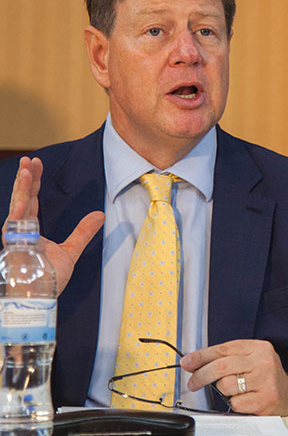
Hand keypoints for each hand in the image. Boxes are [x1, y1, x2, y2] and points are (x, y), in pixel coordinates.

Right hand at [5, 157, 103, 294]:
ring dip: (20, 190)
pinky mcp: (13, 250)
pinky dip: (17, 215)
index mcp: (30, 229)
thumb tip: (100, 214)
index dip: (32, 182)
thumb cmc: (48, 280)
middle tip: (29, 160)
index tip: (35, 163)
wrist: (38, 300)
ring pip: (16, 209)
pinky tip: (23, 201)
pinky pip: (13, 230)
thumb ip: (83, 232)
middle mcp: (20, 231)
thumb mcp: (71, 251)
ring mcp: (15, 239)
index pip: (31, 200)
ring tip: (26, 171)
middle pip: (22, 199)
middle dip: (25, 179)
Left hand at [180, 339, 287, 415]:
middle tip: (193, 383)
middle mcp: (263, 360)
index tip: (187, 363)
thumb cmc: (264, 377)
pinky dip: (235, 403)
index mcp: (258, 347)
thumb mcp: (250, 360)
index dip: (201, 356)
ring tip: (235, 391)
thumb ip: (226, 358)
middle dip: (201, 375)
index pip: (223, 349)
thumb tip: (193, 363)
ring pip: (226, 385)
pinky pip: (235, 402)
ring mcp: (265, 379)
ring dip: (224, 391)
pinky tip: (246, 399)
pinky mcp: (265, 398)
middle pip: (221, 366)